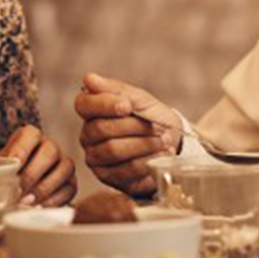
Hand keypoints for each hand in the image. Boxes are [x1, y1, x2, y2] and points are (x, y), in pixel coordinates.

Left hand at [0, 124, 76, 206]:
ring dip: (44, 188)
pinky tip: (39, 208)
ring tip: (27, 202)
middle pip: (50, 152)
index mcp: (30, 136)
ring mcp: (63, 164)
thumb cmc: (6, 175)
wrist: (16, 189)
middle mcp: (50, 146)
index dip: (21, 150)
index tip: (11, 167)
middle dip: (32, 174)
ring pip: (65, 169)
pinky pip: (69, 189)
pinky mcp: (71, 183)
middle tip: (18, 190)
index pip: (30, 135)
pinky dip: (54, 200)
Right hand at [74, 73, 181, 197]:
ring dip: (144, 144)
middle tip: (159, 127)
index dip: (105, 104)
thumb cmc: (153, 118)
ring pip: (114, 150)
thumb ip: (115, 90)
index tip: (127, 105)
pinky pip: (125, 170)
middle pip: (102, 129)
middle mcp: (88, 136)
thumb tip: (89, 79)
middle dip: (135, 126)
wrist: (174, 142)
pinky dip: (148, 161)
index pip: (84, 105)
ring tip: (164, 141)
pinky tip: (161, 155)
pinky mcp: (109, 178)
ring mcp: (96, 158)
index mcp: (92, 112)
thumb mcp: (140, 99)